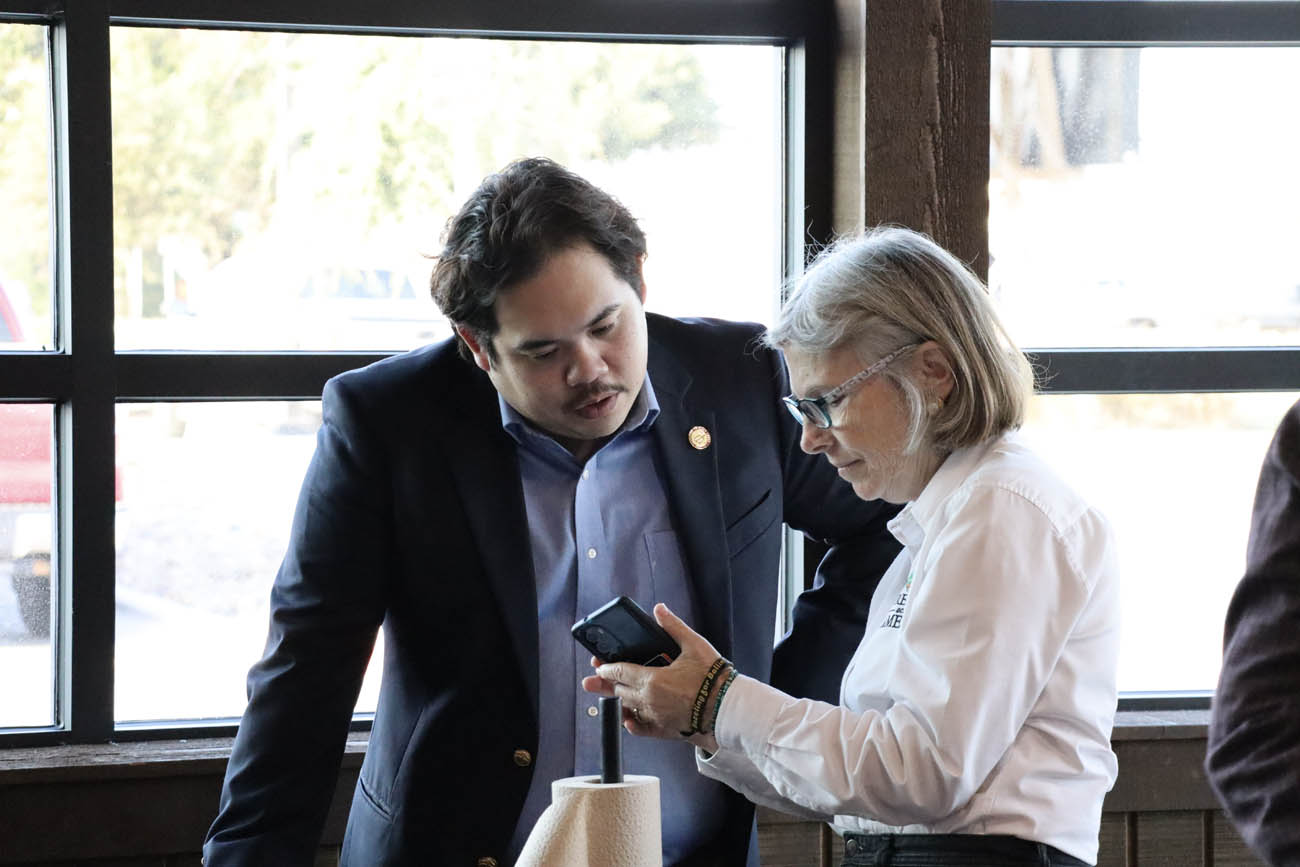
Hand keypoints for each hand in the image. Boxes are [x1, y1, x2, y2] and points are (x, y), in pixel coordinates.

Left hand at [581, 603, 722, 749]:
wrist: (729, 708)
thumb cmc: (714, 678)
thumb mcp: (694, 645)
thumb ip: (673, 627)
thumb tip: (659, 610)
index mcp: (652, 680)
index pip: (620, 672)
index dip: (606, 668)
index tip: (598, 666)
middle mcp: (649, 700)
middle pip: (619, 691)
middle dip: (606, 684)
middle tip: (592, 681)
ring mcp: (656, 717)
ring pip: (628, 709)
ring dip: (617, 701)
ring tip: (608, 696)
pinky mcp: (665, 731)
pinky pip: (641, 729)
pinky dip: (632, 724)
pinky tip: (628, 719)